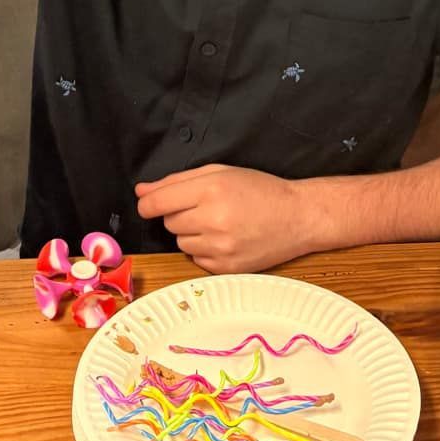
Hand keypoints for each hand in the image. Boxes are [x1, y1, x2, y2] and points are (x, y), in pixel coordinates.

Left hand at [135, 163, 311, 273]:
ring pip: (181, 243)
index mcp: (210, 190)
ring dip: (192, 233)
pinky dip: (205, 250)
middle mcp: (213, 219)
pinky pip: (197, 259)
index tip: (148, 203)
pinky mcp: (227, 267)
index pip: (157, 202)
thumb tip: (142, 190)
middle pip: (169, 223)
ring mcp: (221, 247)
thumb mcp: (220, 173)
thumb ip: (177, 181)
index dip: (148, 203)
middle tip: (205, 206)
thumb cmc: (260, 190)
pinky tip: (226, 238)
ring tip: (219, 222)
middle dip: (180, 214)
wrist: (297, 217)